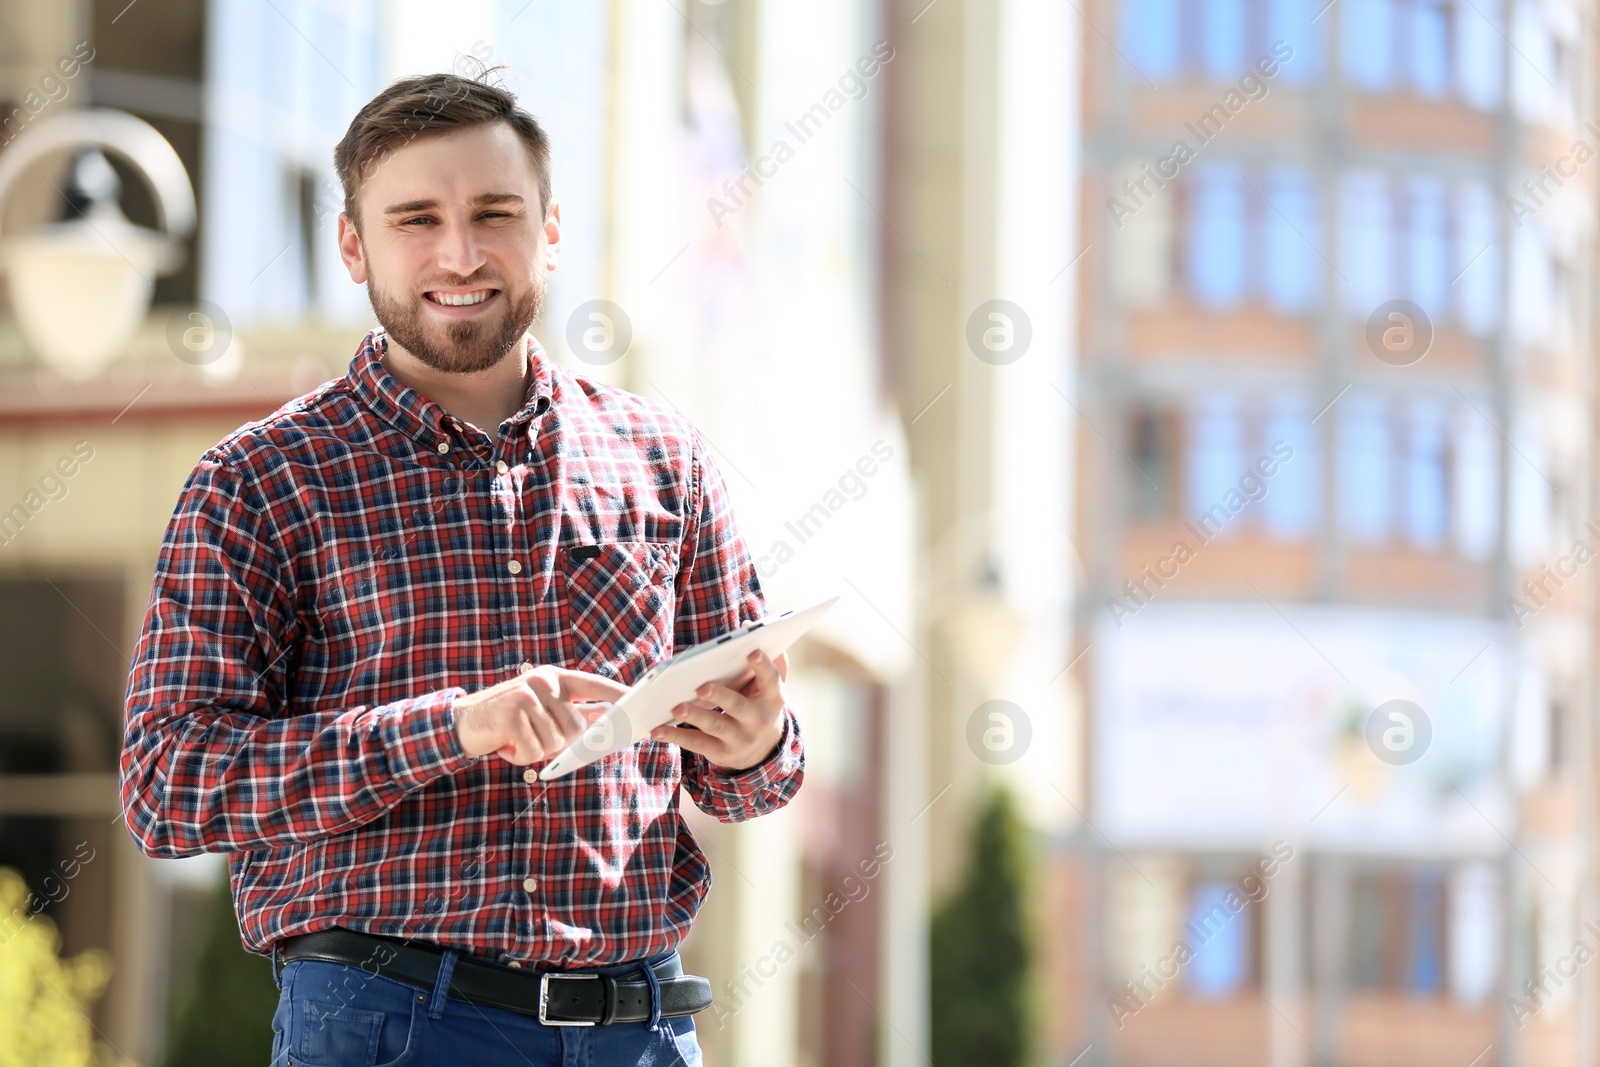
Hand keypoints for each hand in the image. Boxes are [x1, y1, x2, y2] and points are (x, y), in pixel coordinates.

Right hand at [454, 664, 628, 764]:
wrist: (459, 723)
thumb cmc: (507, 723)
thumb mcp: (539, 712)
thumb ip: (570, 715)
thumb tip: (606, 725)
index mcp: (554, 678)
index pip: (593, 685)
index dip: (617, 695)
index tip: (639, 702)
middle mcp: (543, 681)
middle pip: (576, 727)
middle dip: (558, 744)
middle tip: (533, 740)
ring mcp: (526, 694)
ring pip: (556, 742)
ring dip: (537, 752)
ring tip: (517, 740)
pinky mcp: (511, 713)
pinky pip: (534, 751)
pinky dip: (520, 757)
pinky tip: (506, 745)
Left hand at [650, 650, 788, 771]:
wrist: (762, 751)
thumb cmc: (759, 704)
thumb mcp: (769, 685)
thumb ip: (765, 655)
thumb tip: (747, 623)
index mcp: (772, 698)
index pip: (772, 679)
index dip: (763, 665)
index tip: (751, 651)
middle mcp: (758, 720)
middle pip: (738, 706)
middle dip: (720, 696)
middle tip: (701, 686)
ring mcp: (739, 738)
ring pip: (716, 726)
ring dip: (695, 716)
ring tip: (676, 707)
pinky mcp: (720, 752)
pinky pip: (696, 743)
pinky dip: (675, 736)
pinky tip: (657, 729)